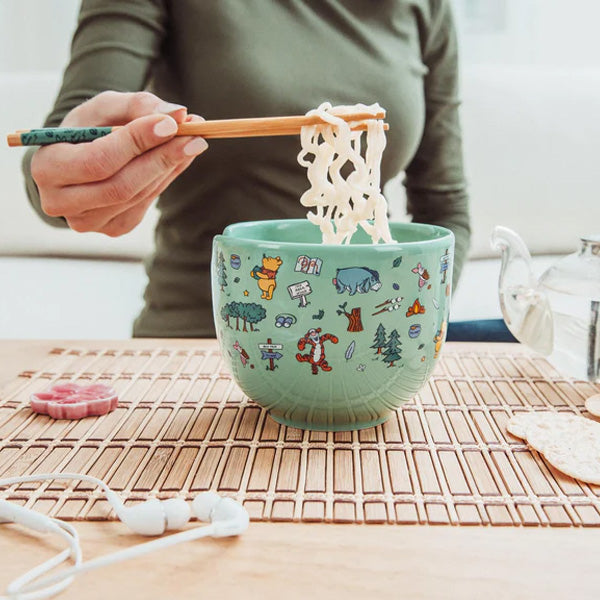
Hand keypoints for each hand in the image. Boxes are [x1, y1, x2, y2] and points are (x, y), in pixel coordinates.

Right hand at [30, 91, 207, 236]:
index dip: (136, 143)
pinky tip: (179, 160)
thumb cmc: (88, 129)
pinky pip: (145, 204)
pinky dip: (166, 179)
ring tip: (192, 143)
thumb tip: (178, 114)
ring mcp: (88, 221)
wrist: (79, 156)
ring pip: (136, 196)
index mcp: (48, 169)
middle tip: (193, 136)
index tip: (170, 124)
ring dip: (169, 168)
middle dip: (161, 159)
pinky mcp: (112, 228)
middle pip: (120, 186)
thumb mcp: (105, 108)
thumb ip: (138, 106)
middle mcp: (61, 202)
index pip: (98, 161)